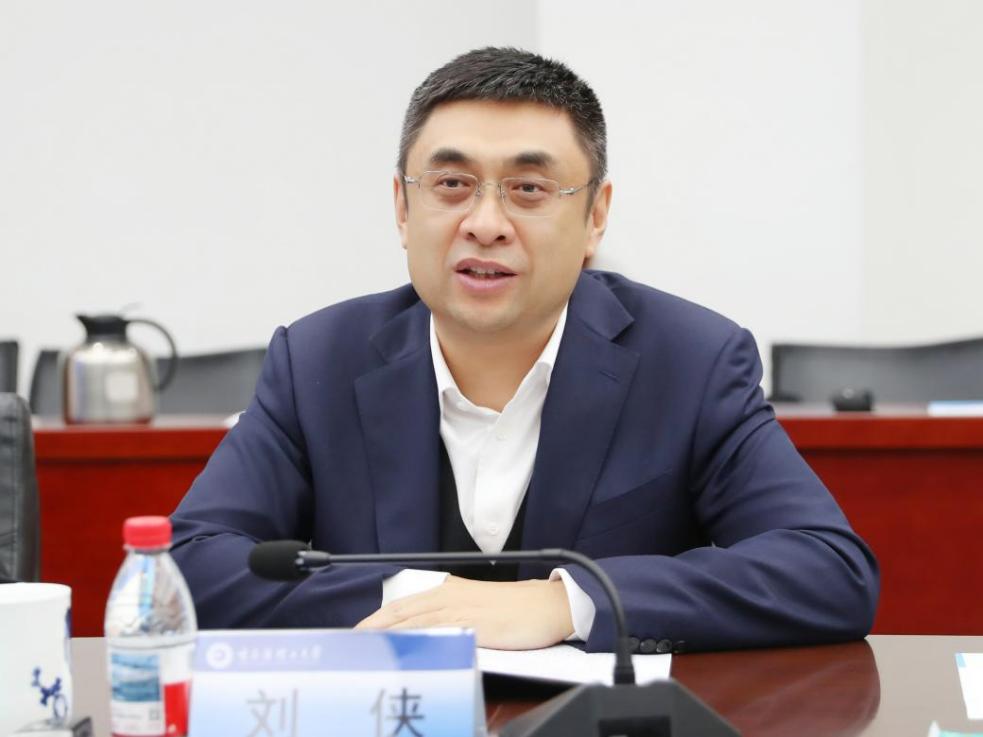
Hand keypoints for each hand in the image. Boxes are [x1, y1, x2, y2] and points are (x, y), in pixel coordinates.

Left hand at [355, 575, 574, 649]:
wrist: (550, 606)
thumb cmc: (520, 611)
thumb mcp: (479, 611)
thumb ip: (453, 620)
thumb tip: (431, 636)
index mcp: (448, 592)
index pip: (403, 607)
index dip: (377, 621)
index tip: (356, 635)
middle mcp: (449, 597)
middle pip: (400, 613)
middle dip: (372, 628)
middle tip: (347, 644)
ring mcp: (459, 609)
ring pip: (413, 621)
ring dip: (387, 635)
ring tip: (363, 649)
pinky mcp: (472, 624)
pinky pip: (436, 631)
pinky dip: (415, 639)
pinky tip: (401, 649)